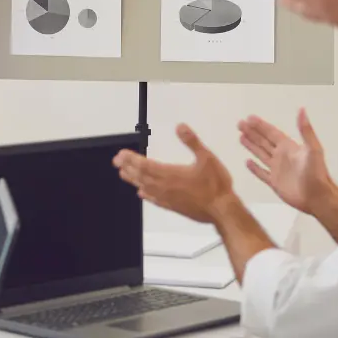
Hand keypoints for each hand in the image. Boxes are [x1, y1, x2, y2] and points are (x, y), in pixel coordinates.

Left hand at [113, 125, 238, 224]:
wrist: (222, 210)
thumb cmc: (215, 185)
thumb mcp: (207, 157)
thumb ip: (192, 141)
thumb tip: (180, 127)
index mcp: (170, 174)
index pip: (144, 165)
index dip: (131, 159)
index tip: (121, 154)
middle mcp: (165, 187)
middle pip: (141, 176)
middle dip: (128, 167)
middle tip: (116, 162)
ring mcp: (168, 198)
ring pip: (145, 188)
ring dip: (133, 180)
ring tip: (124, 174)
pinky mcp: (173, 207)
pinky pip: (154, 200)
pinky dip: (146, 194)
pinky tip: (142, 194)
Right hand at [238, 109, 334, 213]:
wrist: (317, 197)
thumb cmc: (317, 173)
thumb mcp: (313, 149)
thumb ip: (306, 130)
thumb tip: (302, 110)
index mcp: (289, 147)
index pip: (271, 133)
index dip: (260, 125)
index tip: (249, 118)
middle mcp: (281, 156)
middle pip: (263, 141)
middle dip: (252, 132)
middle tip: (239, 124)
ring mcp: (277, 170)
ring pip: (260, 154)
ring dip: (251, 146)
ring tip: (240, 137)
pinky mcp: (274, 183)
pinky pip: (261, 173)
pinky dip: (254, 168)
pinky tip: (247, 162)